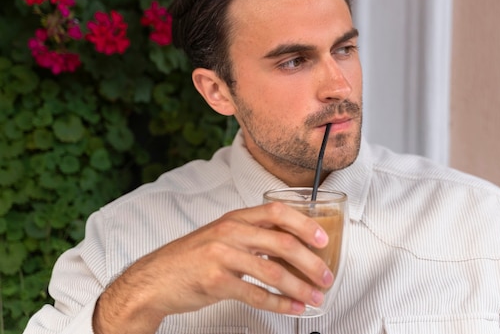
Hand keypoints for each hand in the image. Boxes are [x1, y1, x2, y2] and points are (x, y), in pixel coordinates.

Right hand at [93, 202, 332, 333]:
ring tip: (315, 297)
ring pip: (273, 271)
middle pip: (282, 242)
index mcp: (235, 218)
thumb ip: (251, 235)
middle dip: (311, 261)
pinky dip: (280, 303)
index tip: (323, 239)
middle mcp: (230, 232)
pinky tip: (293, 308)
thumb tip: (289, 245)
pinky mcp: (216, 282)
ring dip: (300, 287)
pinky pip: (256, 294)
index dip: (304, 224)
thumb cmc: (190, 258)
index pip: (277, 212)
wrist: (154, 279)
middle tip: (326, 276)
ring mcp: (222, 256)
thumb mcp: (221, 236)